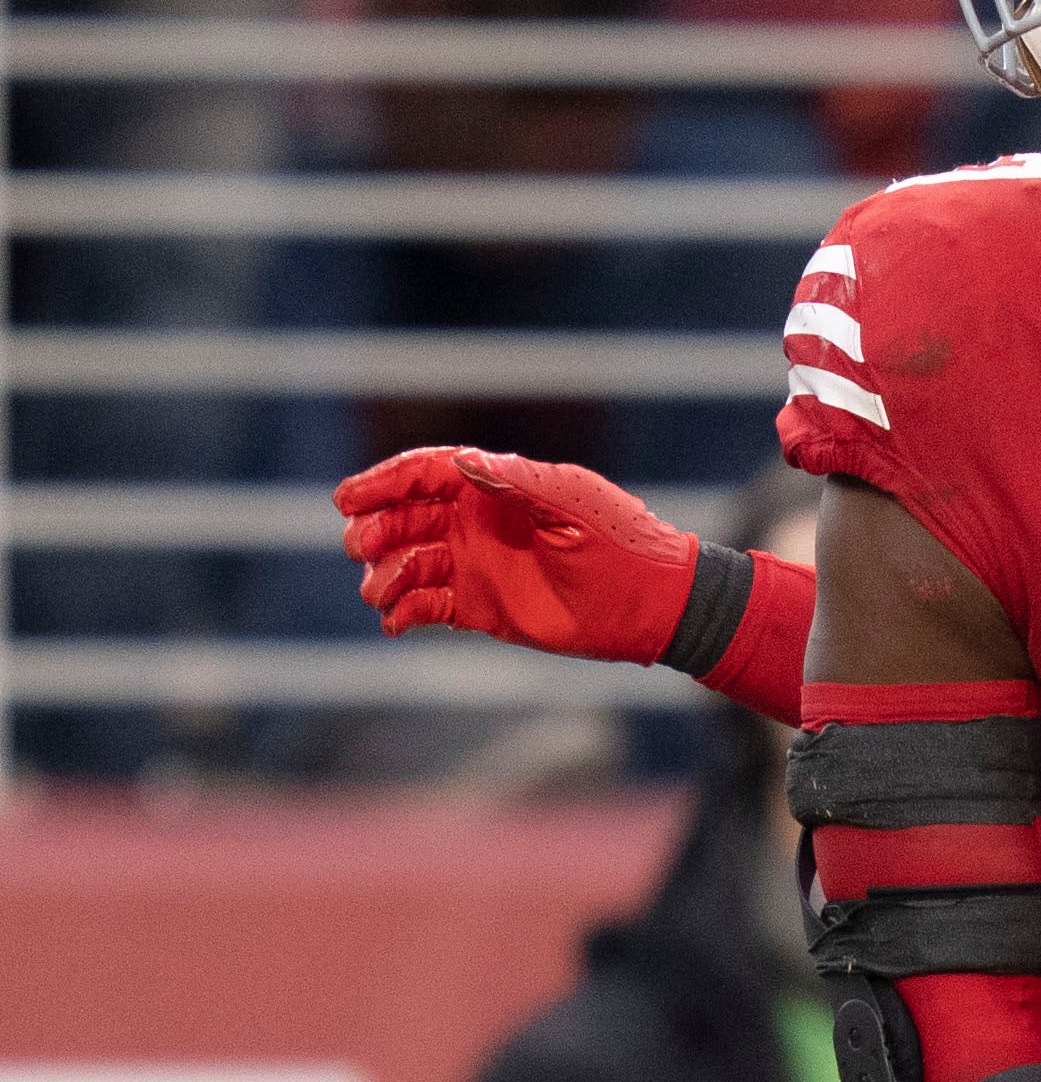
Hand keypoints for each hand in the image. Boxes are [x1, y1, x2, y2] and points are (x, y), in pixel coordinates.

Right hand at [336, 446, 701, 661]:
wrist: (652, 604)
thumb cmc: (620, 544)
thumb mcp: (572, 506)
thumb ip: (517, 483)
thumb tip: (462, 460)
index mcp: (496, 488)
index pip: (424, 476)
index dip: (381, 484)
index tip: (346, 499)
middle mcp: (477, 523)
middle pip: (403, 518)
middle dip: (373, 530)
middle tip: (362, 547)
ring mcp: (474, 564)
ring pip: (406, 563)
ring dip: (383, 575)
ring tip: (383, 591)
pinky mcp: (478, 606)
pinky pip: (424, 606)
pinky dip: (402, 613)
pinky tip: (396, 622)